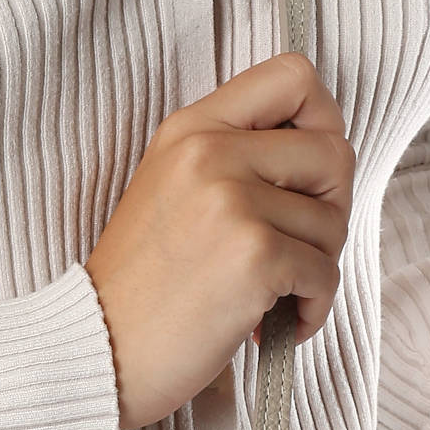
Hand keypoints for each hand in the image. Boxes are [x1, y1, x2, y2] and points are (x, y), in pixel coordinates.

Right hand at [84, 52, 354, 429]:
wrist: (97, 351)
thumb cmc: (139, 290)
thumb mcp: (169, 192)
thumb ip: (230, 160)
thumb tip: (316, 159)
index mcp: (190, 130)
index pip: (293, 77)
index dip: (324, 121)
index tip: (311, 174)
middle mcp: (211, 154)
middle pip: (332, 152)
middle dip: (331, 210)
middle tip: (299, 249)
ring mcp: (233, 203)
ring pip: (331, 223)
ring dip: (316, 269)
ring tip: (273, 296)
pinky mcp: (253, 256)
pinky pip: (324, 274)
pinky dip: (311, 309)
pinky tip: (273, 326)